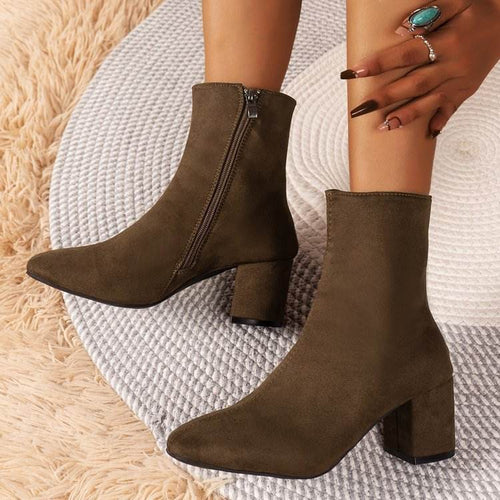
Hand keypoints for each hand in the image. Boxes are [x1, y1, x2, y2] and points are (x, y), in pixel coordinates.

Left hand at [341, 0, 499, 136]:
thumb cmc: (478, 10)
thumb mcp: (459, 0)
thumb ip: (430, 13)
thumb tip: (401, 29)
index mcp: (447, 42)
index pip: (407, 54)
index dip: (381, 64)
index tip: (356, 71)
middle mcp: (452, 65)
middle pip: (413, 85)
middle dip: (385, 98)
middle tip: (359, 109)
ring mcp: (458, 81)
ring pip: (428, 102)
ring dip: (405, 116)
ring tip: (383, 126)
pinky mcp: (465, 91)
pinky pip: (450, 109)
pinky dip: (438, 121)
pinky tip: (425, 134)